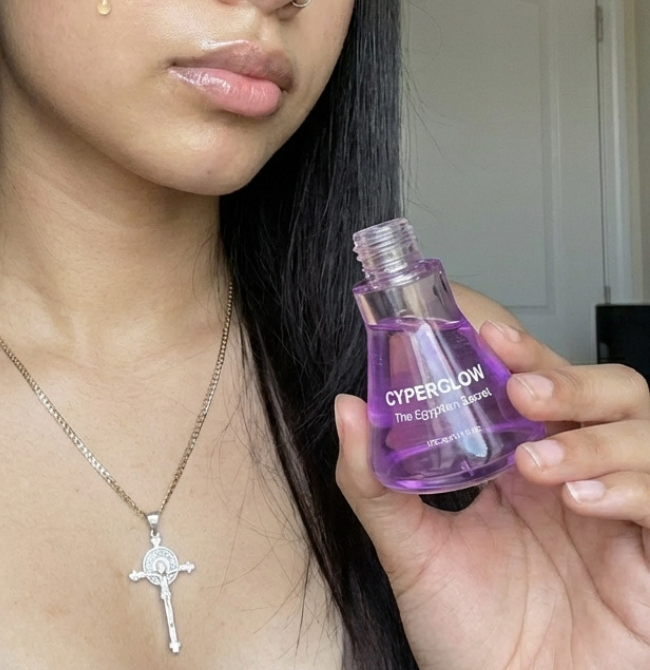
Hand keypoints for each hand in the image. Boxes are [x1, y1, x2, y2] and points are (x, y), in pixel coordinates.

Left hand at [335, 322, 649, 669]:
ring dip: (592, 437)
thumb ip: (374, 482)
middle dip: (566, 378)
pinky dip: (630, 489)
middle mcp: (579, 480)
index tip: (483, 331)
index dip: (522, 351)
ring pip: (645, 434)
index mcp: (524, 466)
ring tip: (536, 463)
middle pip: (607, 393)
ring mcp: (622, 518)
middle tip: (519, 388)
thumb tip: (347, 410)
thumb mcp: (409, 552)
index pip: (539, 384)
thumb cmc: (467, 637)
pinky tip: (579, 501)